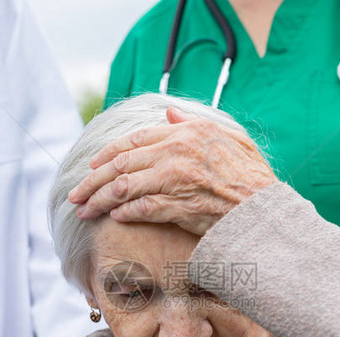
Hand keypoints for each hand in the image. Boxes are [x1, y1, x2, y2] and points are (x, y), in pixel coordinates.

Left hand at [68, 107, 277, 235]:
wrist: (263, 208)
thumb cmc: (250, 176)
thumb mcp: (227, 138)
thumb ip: (192, 124)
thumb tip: (168, 115)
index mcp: (186, 133)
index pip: (134, 140)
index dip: (107, 153)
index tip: (91, 166)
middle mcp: (177, 152)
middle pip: (122, 163)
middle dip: (93, 180)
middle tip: (76, 193)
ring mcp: (177, 179)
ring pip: (125, 186)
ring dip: (100, 200)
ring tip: (85, 210)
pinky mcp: (179, 205)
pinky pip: (141, 208)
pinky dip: (124, 213)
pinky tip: (114, 218)